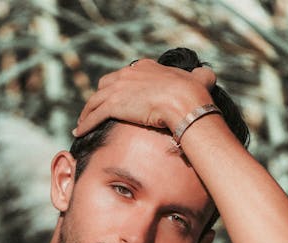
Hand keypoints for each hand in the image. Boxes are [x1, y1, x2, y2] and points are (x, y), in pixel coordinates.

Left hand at [73, 59, 216, 136]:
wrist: (185, 103)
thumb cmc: (194, 94)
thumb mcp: (199, 79)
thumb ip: (200, 76)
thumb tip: (209, 74)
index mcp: (146, 67)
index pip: (125, 75)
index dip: (119, 86)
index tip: (116, 96)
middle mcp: (128, 74)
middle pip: (105, 85)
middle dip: (99, 97)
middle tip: (95, 110)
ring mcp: (119, 88)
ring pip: (95, 101)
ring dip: (86, 112)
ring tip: (81, 123)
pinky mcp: (113, 104)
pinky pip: (93, 115)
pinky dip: (84, 124)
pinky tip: (78, 131)